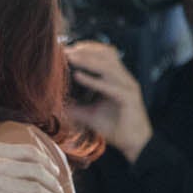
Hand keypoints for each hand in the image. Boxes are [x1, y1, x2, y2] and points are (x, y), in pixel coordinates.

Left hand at [63, 41, 152, 161]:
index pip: (105, 54)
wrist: (135, 145)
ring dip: (87, 60)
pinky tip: (78, 76)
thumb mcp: (91, 115)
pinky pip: (109, 86)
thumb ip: (76, 108)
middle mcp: (125, 79)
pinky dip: (93, 80)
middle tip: (66, 50)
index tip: (68, 47)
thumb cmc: (117, 128)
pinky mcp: (129, 98)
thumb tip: (57, 106)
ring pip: (108, 66)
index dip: (88, 48)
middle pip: (106, 55)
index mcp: (118, 78)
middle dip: (85, 50)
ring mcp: (128, 87)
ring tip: (70, 57)